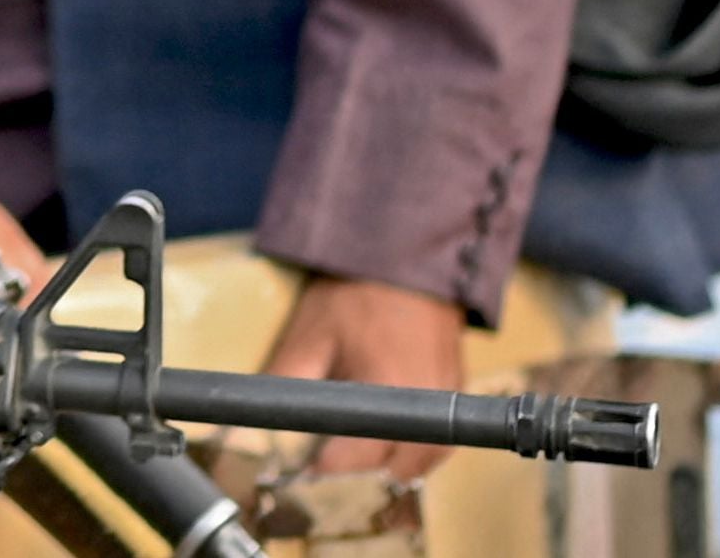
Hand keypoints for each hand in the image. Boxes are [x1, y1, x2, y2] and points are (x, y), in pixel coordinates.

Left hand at [259, 271, 468, 476]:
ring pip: (424, 458)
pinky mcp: (459, 386)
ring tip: (359, 442)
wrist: (402, 253)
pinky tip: (390, 428)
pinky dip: (416, 443)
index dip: (327, 465)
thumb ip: (286, 383)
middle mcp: (428, 403)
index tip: (306, 461)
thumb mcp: (308, 337)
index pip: (360, 457)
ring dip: (393, 460)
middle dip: (361, 466)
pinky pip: (440, 436)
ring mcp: (449, 396)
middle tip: (330, 450)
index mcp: (390, 393)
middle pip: (397, 465)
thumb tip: (260, 424)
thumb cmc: (352, 294)